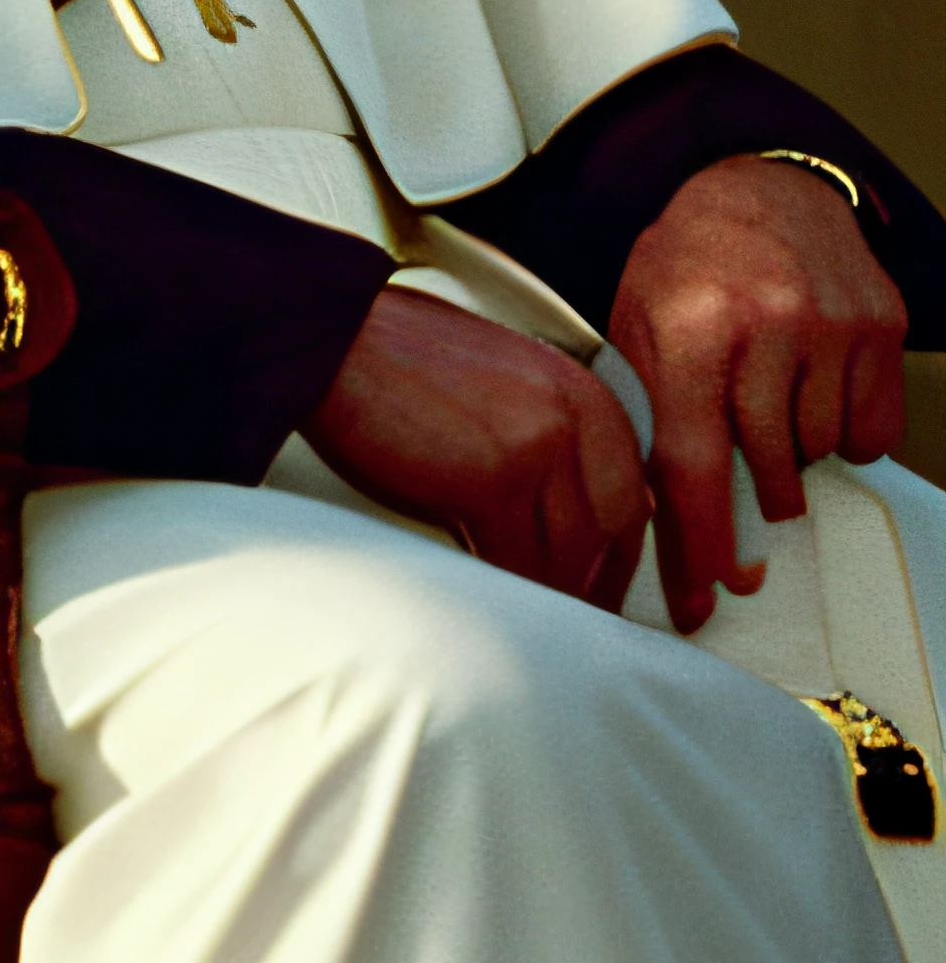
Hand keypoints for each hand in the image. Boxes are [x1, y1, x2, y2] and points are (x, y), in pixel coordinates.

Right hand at [302, 283, 651, 606]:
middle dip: (592, 589)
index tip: (598, 592)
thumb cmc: (401, 360)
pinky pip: (518, 567)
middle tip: (568, 627)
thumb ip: (555, 431)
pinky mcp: (495, 479)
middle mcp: (575, 414)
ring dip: (544, 600)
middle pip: (611, 534)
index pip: (628, 494)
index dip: (615, 557)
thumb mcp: (504, 382)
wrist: (335, 335)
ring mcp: (540, 444)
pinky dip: (504, 596)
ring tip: (519, 626)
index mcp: (582, 390)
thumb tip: (593, 501)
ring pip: (569, 559)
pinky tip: (483, 605)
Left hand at [608, 154, 907, 633]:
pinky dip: (846, 432)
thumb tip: (655, 515)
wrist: (758, 183)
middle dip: (757, 493)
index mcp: (691, 327)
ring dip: (797, 452)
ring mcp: (831, 323)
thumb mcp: (638, 321)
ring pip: (821, 450)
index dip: (703, 541)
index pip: (697, 462)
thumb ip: (646, 411)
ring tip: (773, 401)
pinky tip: (817, 390)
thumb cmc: (687, 262)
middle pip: (768, 465)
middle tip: (750, 482)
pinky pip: (872, 429)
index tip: (708, 595)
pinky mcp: (879, 324)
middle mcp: (766, 324)